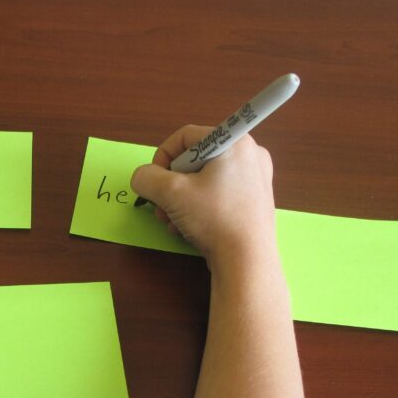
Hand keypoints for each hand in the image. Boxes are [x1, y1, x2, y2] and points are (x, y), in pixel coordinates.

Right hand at [130, 125, 276, 270]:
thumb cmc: (214, 218)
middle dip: (170, 185)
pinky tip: (189, 228)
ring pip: (203, 179)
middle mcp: (250, 154)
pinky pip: (217, 193)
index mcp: (235, 142)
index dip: (162, 157)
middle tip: (162, 206)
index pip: (186, 136)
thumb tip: (142, 177)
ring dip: (180, 200)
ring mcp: (255, 179)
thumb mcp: (171, 193)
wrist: (247, 261)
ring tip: (173, 222)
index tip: (154, 182)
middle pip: (194, 159)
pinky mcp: (254, 201)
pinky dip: (198, 207)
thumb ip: (147, 178)